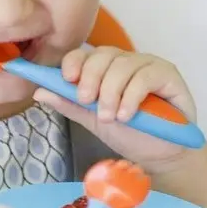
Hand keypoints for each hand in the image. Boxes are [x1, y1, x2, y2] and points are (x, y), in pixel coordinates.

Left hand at [34, 46, 197, 170]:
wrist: (161, 154)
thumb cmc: (129, 133)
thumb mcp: (92, 119)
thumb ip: (69, 103)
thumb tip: (38, 91)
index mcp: (105, 68)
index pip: (84, 54)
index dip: (73, 62)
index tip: (67, 79)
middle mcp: (126, 61)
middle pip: (102, 55)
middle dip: (90, 78)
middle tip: (87, 102)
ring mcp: (148, 65)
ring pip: (122, 65)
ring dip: (110, 93)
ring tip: (109, 117)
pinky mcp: (168, 74)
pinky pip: (145, 76)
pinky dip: (131, 96)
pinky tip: (126, 115)